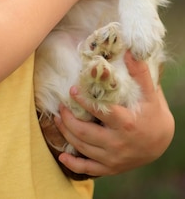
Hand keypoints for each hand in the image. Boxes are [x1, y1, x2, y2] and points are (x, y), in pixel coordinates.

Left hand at [53, 52, 174, 176]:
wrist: (162, 142)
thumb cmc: (153, 114)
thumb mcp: (150, 94)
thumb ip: (140, 73)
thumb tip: (131, 50)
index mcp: (126, 124)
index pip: (100, 113)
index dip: (84, 102)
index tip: (72, 90)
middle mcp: (118, 144)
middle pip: (85, 132)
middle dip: (68, 118)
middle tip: (60, 105)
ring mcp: (113, 158)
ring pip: (82, 147)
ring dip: (66, 133)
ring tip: (58, 118)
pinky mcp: (110, 168)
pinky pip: (88, 169)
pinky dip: (73, 164)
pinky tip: (62, 156)